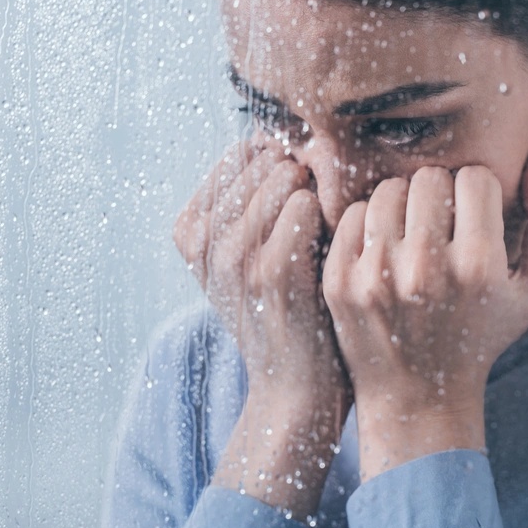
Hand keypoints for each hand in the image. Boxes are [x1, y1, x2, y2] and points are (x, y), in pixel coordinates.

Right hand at [173, 137, 349, 513]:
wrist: (296, 389)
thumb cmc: (289, 312)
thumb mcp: (254, 256)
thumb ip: (259, 200)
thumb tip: (285, 138)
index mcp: (189, 232)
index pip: (237, 155)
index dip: (281, 157)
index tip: (308, 182)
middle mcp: (201, 242)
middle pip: (258, 160)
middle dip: (299, 165)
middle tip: (329, 195)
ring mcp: (232, 259)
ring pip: (280, 177)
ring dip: (316, 187)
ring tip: (333, 217)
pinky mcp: (270, 274)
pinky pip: (303, 207)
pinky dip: (329, 213)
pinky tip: (338, 236)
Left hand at [322, 153, 527, 479]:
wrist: (420, 396)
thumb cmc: (484, 335)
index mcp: (478, 267)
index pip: (475, 178)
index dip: (478, 192)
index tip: (475, 218)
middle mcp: (425, 269)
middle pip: (430, 178)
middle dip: (440, 194)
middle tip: (443, 226)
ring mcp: (376, 275)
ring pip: (388, 190)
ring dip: (403, 205)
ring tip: (413, 236)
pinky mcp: (339, 282)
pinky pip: (352, 215)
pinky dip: (369, 224)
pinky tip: (384, 251)